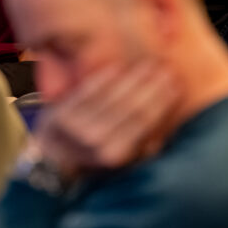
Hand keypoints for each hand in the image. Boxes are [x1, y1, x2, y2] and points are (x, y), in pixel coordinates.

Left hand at [33, 60, 182, 179]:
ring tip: (147, 65)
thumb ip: (144, 145)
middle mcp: (97, 140)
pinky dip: (103, 78)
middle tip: (166, 68)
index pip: (145, 121)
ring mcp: (77, 126)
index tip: (176, 86)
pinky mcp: (59, 114)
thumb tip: (167, 125)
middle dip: (152, 86)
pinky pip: (87, 91)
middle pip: (132, 106)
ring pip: (112, 96)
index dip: (163, 101)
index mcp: (115, 154)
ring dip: (132, 78)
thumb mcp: (121, 161)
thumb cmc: (92, 161)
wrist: (51, 163)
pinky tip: (118, 67)